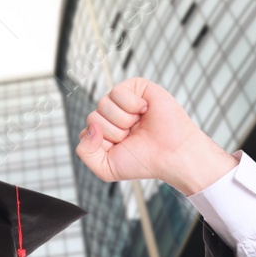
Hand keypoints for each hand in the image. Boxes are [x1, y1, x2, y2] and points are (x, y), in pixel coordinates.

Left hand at [74, 77, 237, 194]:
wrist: (171, 154)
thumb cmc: (143, 161)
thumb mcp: (105, 168)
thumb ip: (84, 152)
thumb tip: (90, 127)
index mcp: (103, 132)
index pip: (86, 132)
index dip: (103, 144)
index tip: (122, 149)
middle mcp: (111, 115)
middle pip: (93, 118)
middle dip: (114, 133)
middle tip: (133, 136)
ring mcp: (122, 101)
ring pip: (103, 105)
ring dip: (124, 120)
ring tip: (139, 124)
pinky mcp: (135, 87)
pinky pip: (117, 92)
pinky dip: (132, 105)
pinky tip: (145, 111)